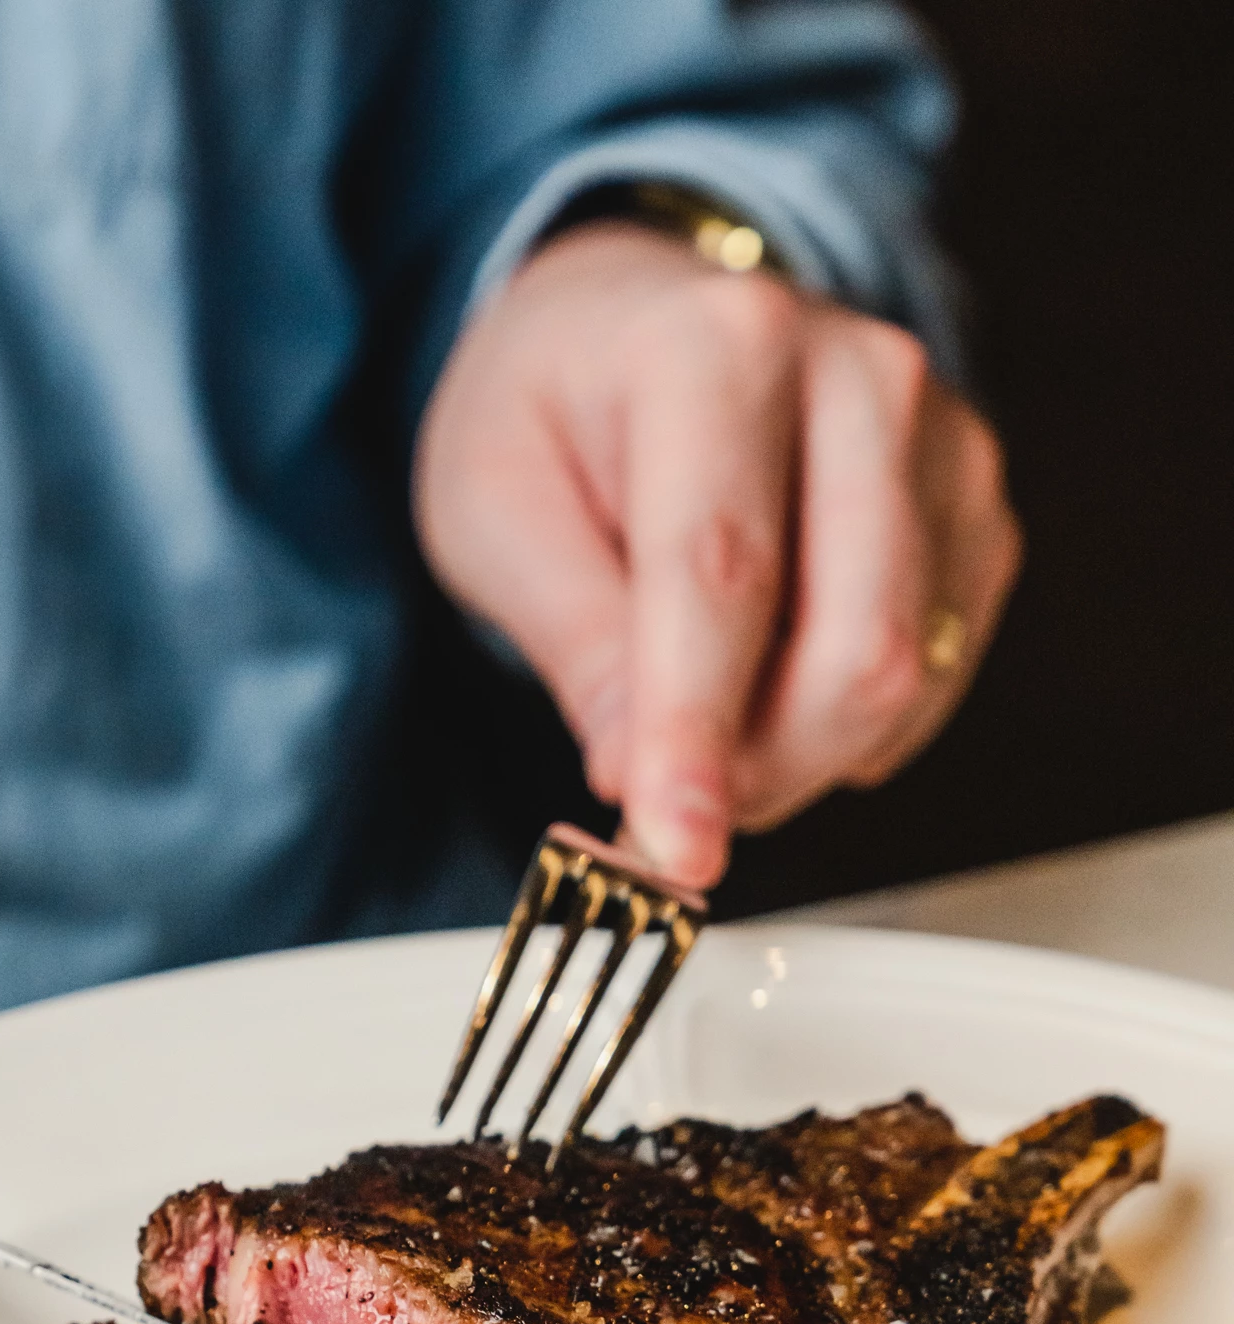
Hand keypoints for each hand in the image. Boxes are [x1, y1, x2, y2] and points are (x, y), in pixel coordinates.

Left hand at [414, 223, 1021, 891]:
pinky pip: (937, 678)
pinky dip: (848, 728)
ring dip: (797, 757)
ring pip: (906, 678)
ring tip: (706, 724)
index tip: (679, 852)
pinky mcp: (976, 509)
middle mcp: (860, 374)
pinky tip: (774, 685)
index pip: (722, 577)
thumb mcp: (492, 511)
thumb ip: (571, 642)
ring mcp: (942, 439)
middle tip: (665, 798)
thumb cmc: (555, 414)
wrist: (632, 328)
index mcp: (719, 347)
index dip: (698, 736)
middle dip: (757, 769)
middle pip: (854, 647)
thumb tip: (638, 778)